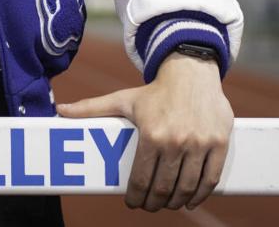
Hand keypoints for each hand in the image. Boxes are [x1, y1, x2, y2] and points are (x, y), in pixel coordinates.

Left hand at [57, 53, 231, 211]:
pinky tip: (190, 199)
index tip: (131, 203)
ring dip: (177, 202)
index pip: (141, 178)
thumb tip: (60, 110)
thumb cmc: (154, 91)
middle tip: (149, 205)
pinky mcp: (219, 143)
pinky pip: (211, 178)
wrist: (191, 72)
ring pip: (187, 187)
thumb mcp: (122, 98)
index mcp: (151, 134)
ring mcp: (200, 143)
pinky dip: (201, 195)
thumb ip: (91, 108)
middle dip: (154, 203)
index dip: (135, 197)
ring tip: (168, 204)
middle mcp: (176, 141)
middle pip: (164, 188)